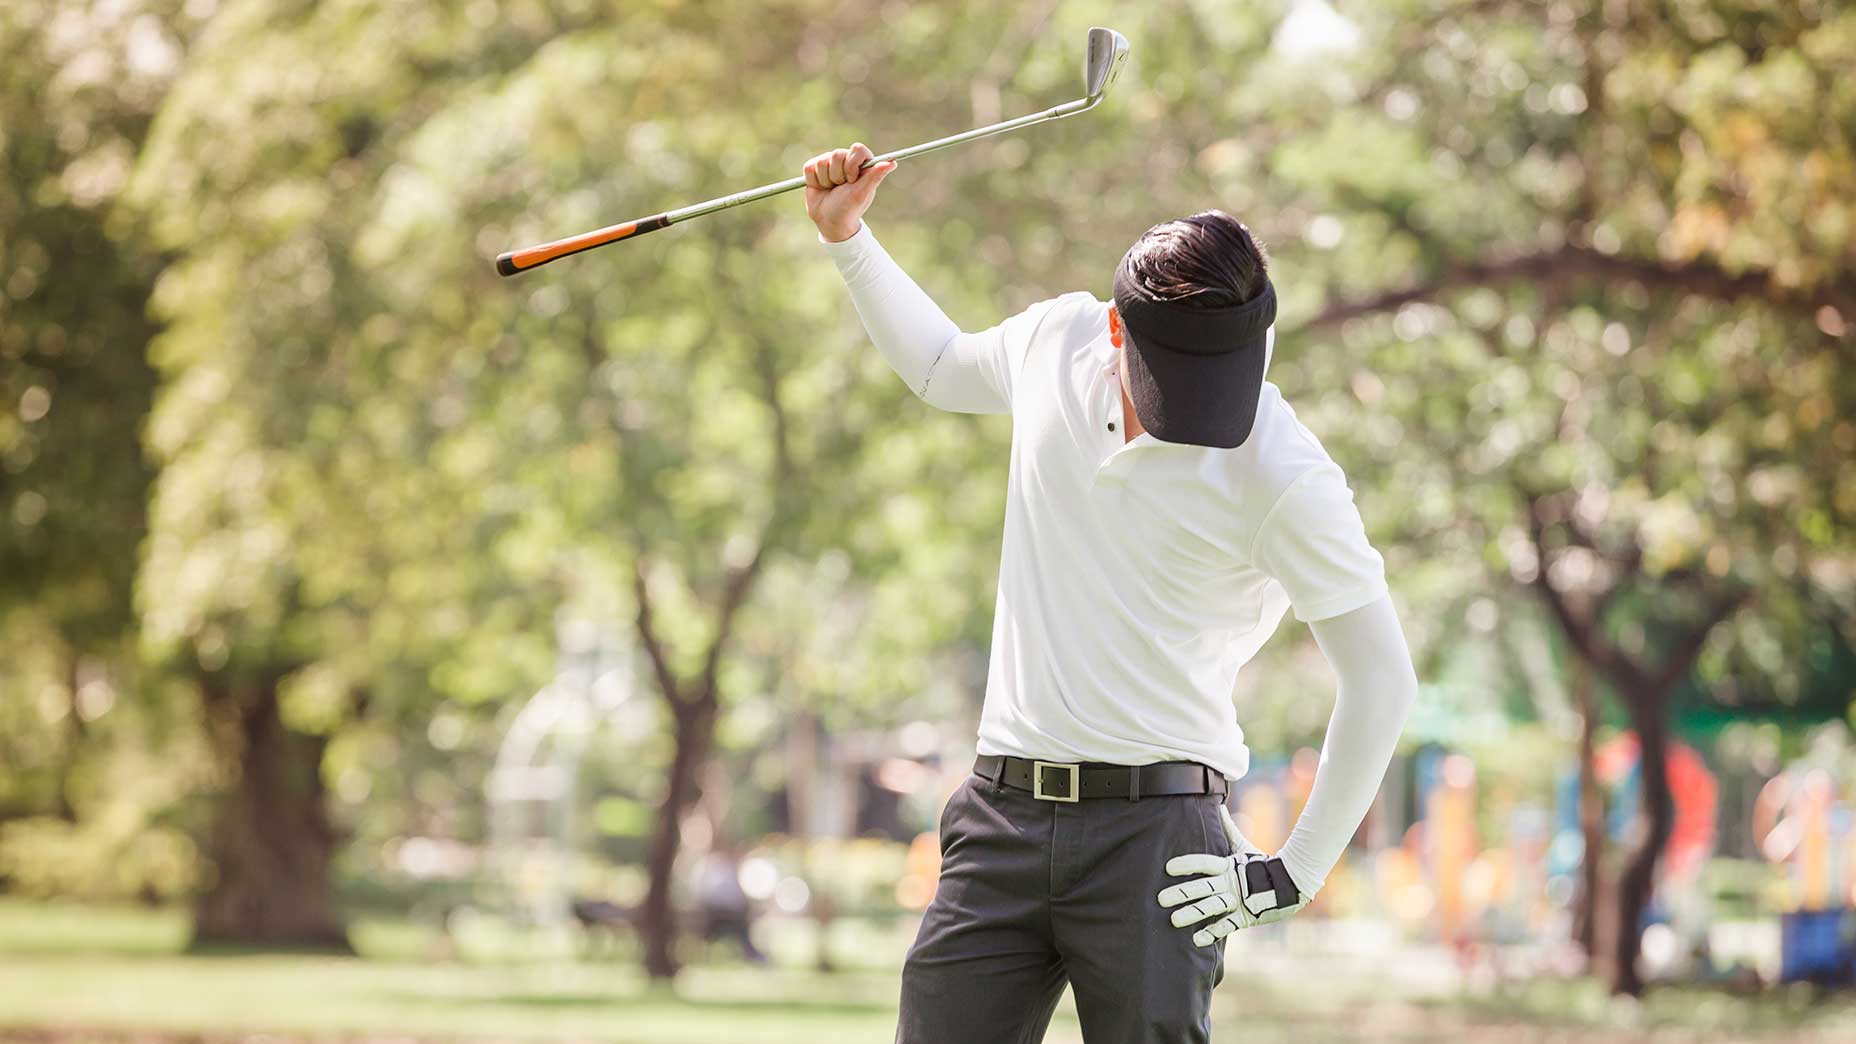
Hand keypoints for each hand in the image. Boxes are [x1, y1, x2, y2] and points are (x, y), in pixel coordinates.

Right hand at [803, 142, 897, 242]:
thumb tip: (893, 163)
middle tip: (841, 188)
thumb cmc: (850, 208)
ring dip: (826, 180)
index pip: (857, 149)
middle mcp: (846, 160)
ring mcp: (829, 163)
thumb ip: (876, 176)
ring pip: (822, 161)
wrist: (830, 221)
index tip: (852, 180)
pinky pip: (810, 167)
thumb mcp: (863, 193)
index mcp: (862, 164)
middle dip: (838, 176)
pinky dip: (814, 181)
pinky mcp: (814, 168)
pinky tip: (821, 188)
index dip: (852, 165)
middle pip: (836, 154)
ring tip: (831, 189)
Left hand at [1156, 805, 1310, 945]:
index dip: (1187, 865)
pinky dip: (1212, 933)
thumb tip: (1219, 805)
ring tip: (1174, 920)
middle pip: (1202, 888)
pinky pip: (1227, 926)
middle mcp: (1230, 883)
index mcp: (1228, 866)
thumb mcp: (1243, 846)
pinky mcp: (1245, 917)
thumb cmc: (1261, 863)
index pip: (1204, 863)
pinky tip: (1196, 940)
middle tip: (1160, 899)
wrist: (1291, 883)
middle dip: (1181, 893)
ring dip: (1192, 914)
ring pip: (1212, 908)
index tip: (1168, 868)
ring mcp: (1237, 901)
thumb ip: (1228, 828)